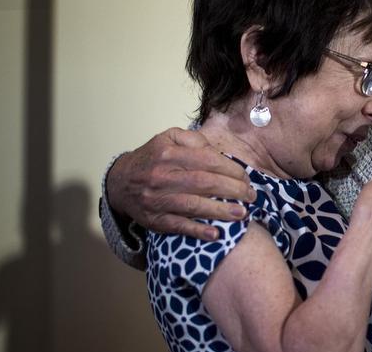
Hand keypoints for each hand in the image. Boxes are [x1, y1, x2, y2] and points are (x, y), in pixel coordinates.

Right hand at [106, 127, 255, 240]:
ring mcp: (156, 199)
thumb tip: (218, 152)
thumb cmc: (153, 158)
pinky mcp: (154, 219)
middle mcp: (162, 176)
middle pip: (204, 183)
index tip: (246, 177)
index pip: (208, 161)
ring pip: (193, 205)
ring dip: (220, 211)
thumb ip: (194, 139)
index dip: (232, 170)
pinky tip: (215, 234)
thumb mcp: (169, 138)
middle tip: (250, 196)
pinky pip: (178, 226)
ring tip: (242, 214)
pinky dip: (197, 230)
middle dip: (233, 190)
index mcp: (169, 153)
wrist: (121, 182)